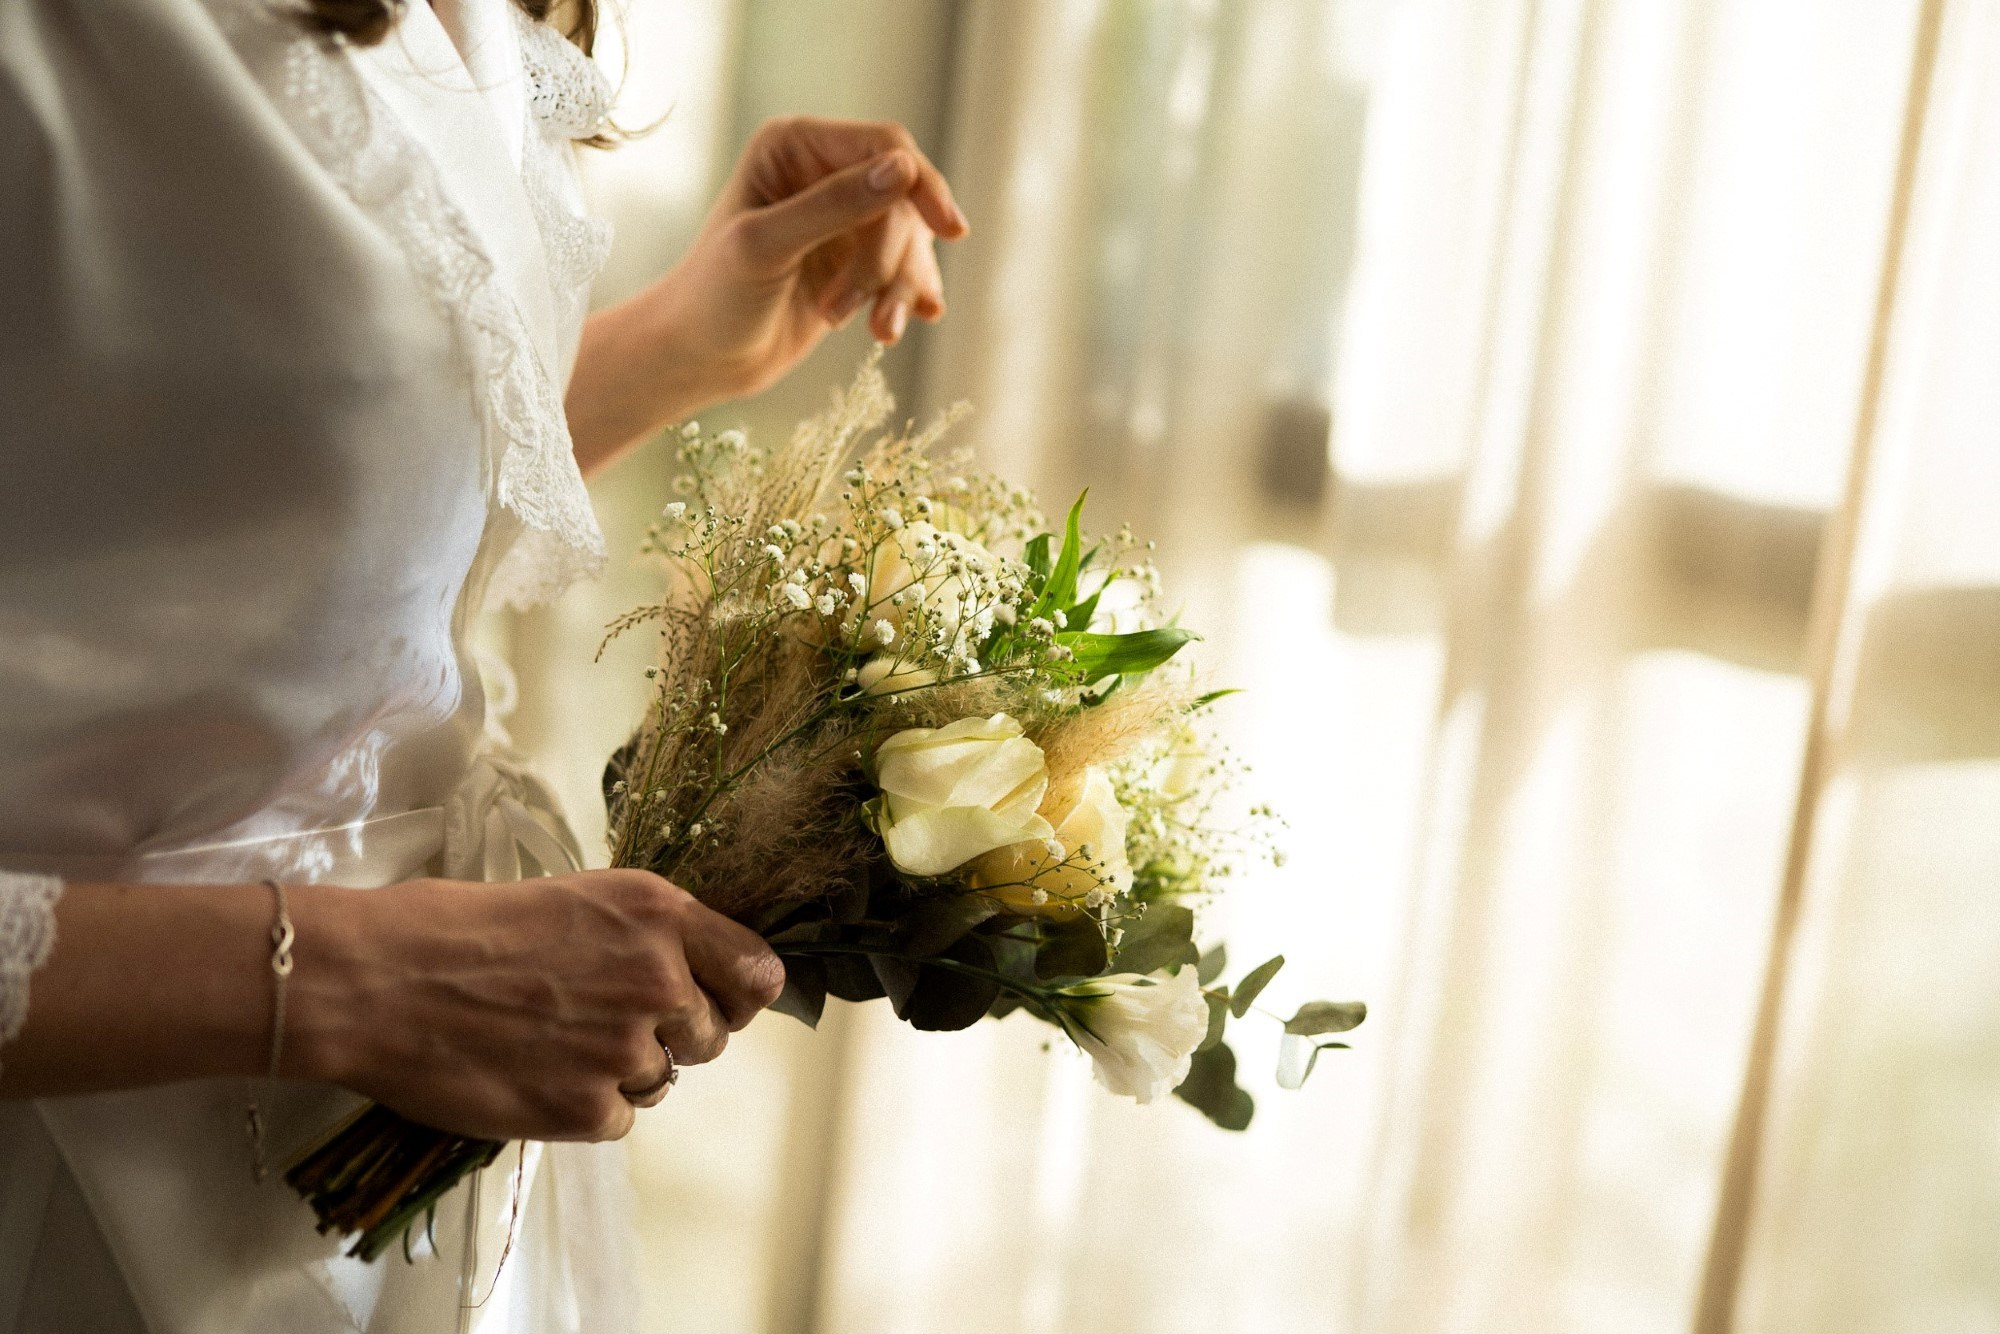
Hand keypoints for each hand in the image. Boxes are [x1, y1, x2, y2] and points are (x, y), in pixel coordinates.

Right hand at [290, 870, 783, 1142]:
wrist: (381, 981)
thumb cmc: (463, 927)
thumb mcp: (577, 900)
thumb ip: (645, 936)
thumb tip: (688, 974)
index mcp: (660, 915)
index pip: (758, 972)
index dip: (736, 993)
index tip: (713, 1000)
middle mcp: (660, 980)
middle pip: (712, 1036)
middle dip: (670, 1036)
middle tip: (603, 1022)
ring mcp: (627, 1048)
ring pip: (663, 1080)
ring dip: (621, 1071)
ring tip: (552, 1041)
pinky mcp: (588, 1109)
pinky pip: (622, 1118)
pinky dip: (585, 1107)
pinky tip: (535, 1073)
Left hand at [565, 117, 969, 472]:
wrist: (701, 361)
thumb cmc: (715, 297)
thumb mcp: (768, 246)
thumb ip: (833, 205)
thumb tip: (906, 169)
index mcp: (794, 145)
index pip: (884, 145)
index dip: (922, 184)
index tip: (952, 231)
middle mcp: (822, 171)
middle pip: (903, 199)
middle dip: (887, 260)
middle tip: (850, 311)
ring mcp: (843, 217)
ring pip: (910, 240)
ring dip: (896, 289)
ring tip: (877, 332)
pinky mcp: (855, 261)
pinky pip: (906, 270)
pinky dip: (905, 300)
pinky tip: (895, 326)